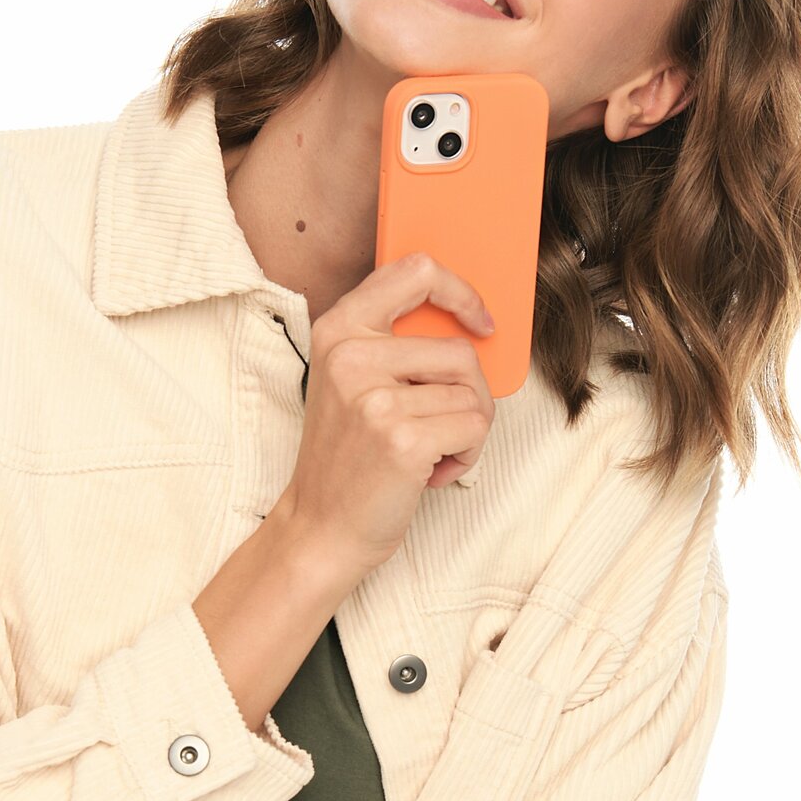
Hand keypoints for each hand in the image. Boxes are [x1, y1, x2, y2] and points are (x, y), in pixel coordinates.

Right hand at [281, 250, 496, 573]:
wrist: (320, 528)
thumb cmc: (347, 458)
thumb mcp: (351, 383)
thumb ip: (392, 344)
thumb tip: (468, 323)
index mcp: (338, 330)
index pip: (416, 272)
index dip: (460, 293)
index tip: (479, 322)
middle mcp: (352, 357)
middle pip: (460, 351)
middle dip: (470, 395)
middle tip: (442, 427)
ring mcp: (376, 399)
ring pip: (473, 395)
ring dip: (466, 432)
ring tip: (428, 453)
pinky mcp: (403, 439)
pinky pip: (475, 429)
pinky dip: (466, 456)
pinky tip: (431, 471)